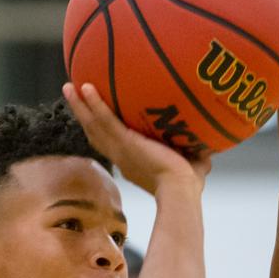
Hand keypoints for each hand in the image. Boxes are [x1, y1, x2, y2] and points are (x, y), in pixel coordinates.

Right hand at [62, 82, 210, 195]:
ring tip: (68, 87)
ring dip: (80, 105)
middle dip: (83, 114)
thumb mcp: (191, 166)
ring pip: (93, 124)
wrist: (180, 190)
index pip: (112, 144)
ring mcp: (120, 149)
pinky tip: (86, 87)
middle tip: (73, 96)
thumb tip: (209, 154)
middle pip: (94, 132)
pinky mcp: (124, 142)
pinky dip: (93, 104)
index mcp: (132, 161)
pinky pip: (105, 119)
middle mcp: (121, 156)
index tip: (95, 118)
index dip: (101, 131)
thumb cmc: (188, 186)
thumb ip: (196, 157)